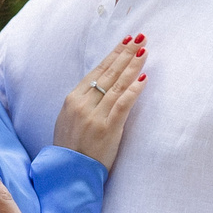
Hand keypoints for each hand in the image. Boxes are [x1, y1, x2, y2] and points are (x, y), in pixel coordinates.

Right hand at [49, 36, 148, 168]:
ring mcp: (94, 116)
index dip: (112, 56)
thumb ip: (83, 103)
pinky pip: (123, 104)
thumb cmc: (70, 149)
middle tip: (139, 39)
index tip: (125, 42)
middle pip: (108, 74)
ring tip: (144, 51)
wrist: (68, 173)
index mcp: (72, 99)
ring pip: (117, 85)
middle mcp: (82, 104)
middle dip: (125, 54)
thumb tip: (100, 87)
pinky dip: (134, 90)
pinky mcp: (107, 128)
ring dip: (132, 66)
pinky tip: (144, 77)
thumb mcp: (68, 120)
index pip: (96, 72)